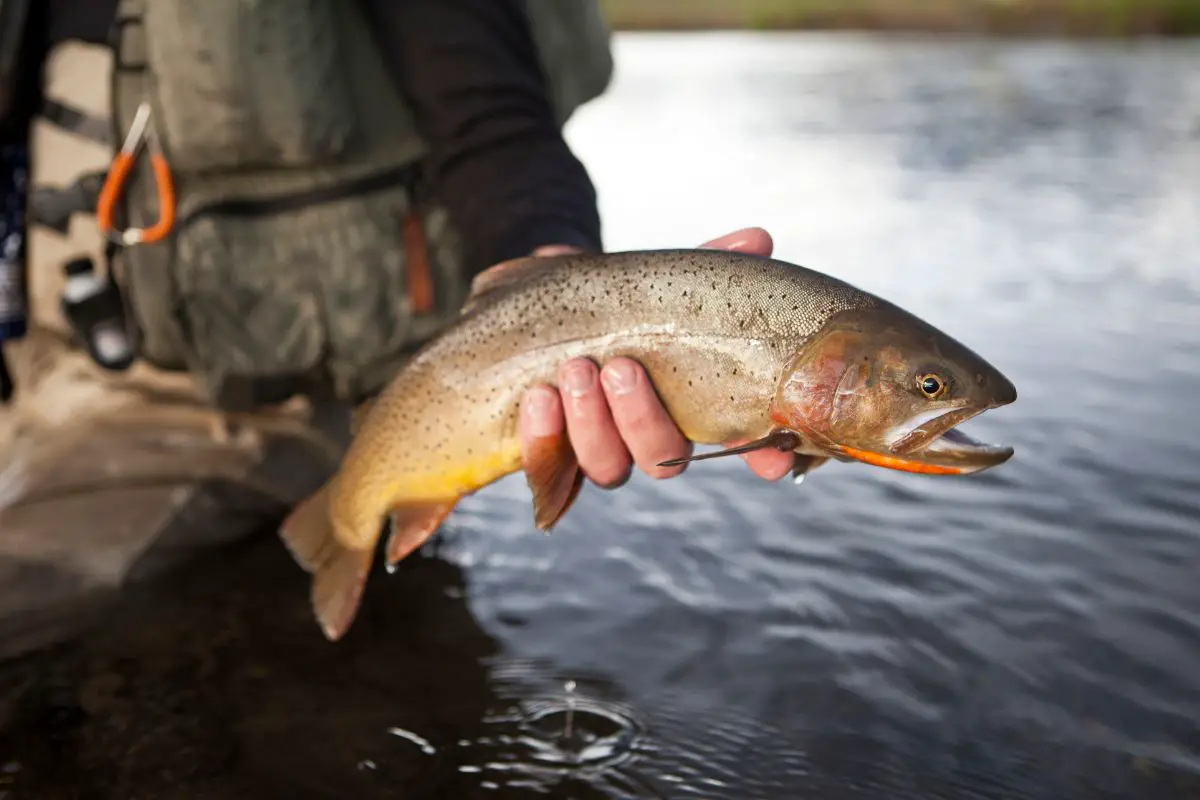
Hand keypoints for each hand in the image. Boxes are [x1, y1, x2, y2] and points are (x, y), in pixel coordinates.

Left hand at [513, 228, 795, 487]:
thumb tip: (756, 239)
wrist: (540, 307)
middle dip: (642, 418)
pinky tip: (540, 397)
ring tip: (576, 370)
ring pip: (608, 466)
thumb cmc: (613, 303)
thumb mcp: (654, 282)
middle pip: (663, 459)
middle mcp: (649, 438)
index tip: (772, 460)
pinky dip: (543, 436)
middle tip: (621, 368)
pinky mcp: (549, 455)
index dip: (761, 458)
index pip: (738, 444)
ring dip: (592, 423)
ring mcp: (600, 451)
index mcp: (691, 405)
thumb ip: (703, 266)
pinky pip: (547, 465)